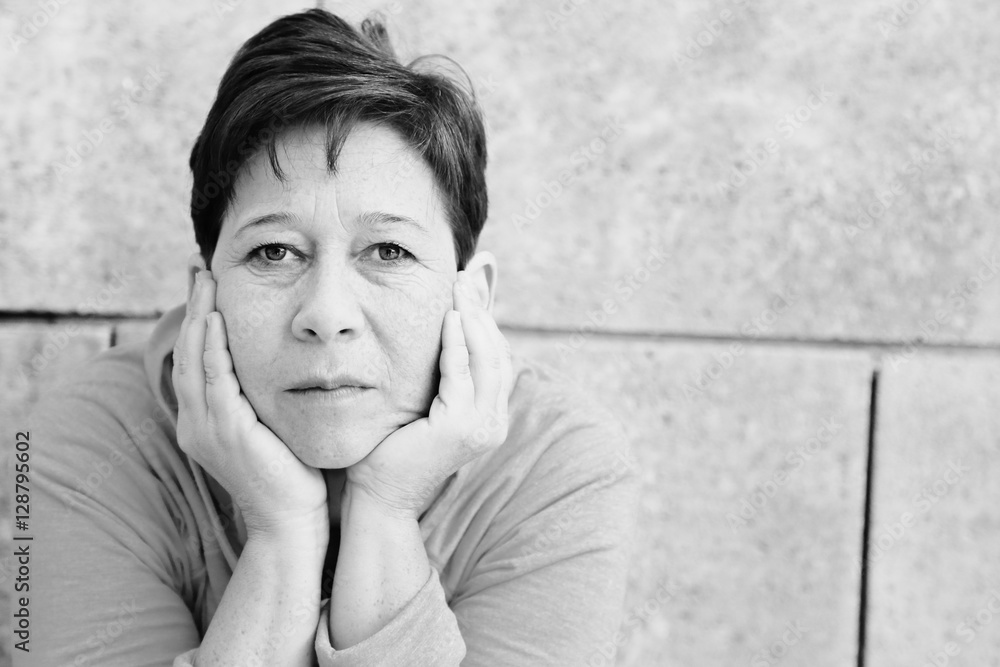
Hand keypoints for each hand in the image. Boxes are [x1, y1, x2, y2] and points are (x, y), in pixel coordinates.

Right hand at [172, 268, 328, 539]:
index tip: (208, 286)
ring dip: (200, 317)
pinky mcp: (227, 431)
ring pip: (194, 361)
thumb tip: (281, 364)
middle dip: (194, 308)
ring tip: (206, 280)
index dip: (198, 323)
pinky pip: (214, 380)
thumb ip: (263, 399)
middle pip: (187, 354)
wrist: (292, 523)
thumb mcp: (271, 429)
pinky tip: (217, 319)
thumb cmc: (291, 477)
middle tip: (200, 268)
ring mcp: (206, 429)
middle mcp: (195, 425)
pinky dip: (213, 348)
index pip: (195, 362)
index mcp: (203, 424)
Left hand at [345, 270, 513, 517]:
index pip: (494, 356)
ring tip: (458, 287)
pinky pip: (462, 374)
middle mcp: (494, 421)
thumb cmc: (391, 450)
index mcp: (488, 415)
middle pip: (497, 351)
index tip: (471, 285)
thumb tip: (436, 333)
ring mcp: (482, 426)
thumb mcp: (421, 404)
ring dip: (473, 318)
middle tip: (465, 276)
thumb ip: (436, 376)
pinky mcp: (462, 428)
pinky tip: (448, 318)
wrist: (379, 496)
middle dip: (482, 310)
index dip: (485, 318)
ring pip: (487, 358)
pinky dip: (457, 343)